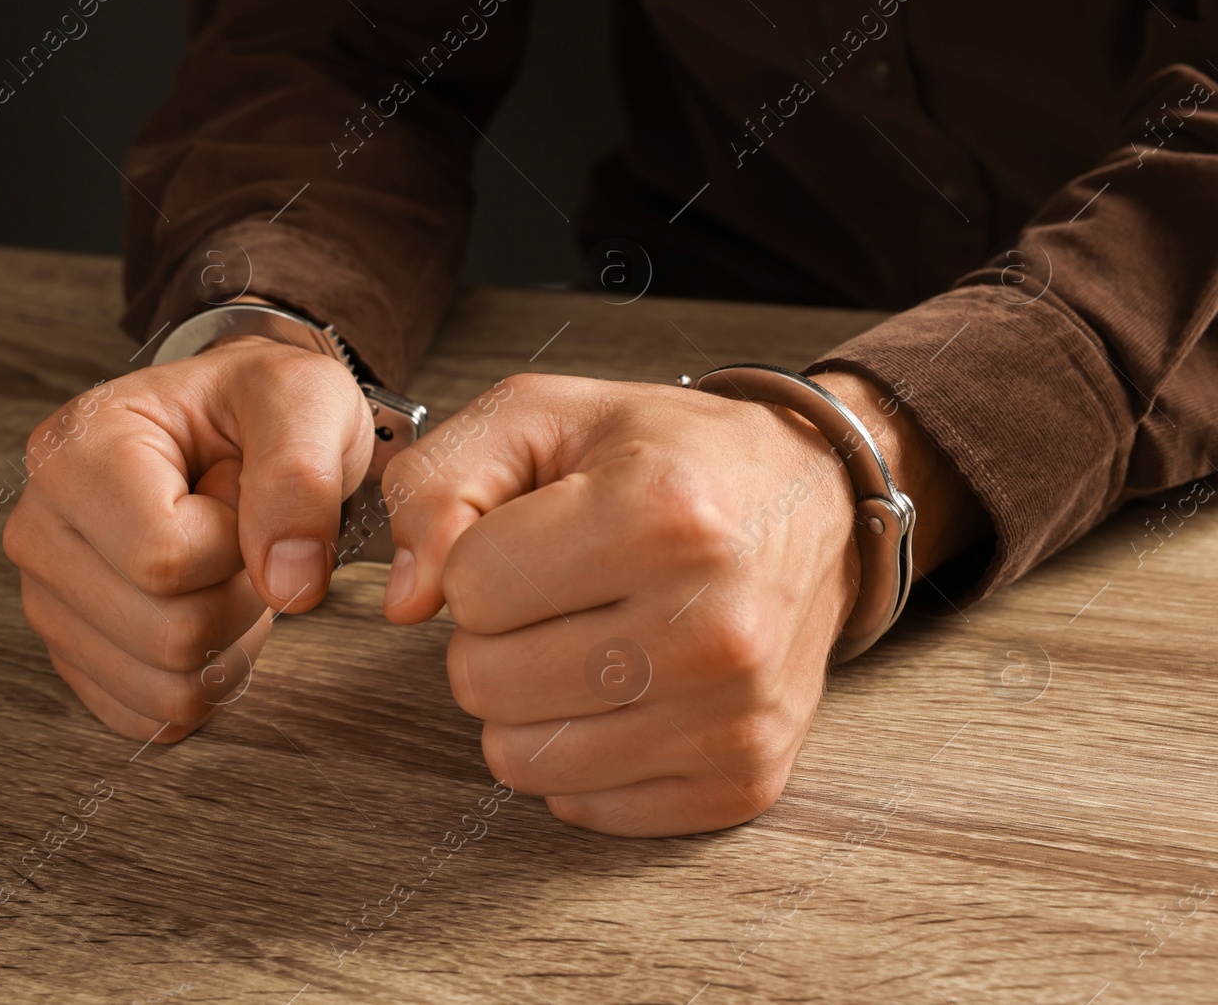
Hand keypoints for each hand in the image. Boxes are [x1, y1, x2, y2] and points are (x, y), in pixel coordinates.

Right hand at [3, 335, 372, 741]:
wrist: (238, 426)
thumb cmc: (260, 406)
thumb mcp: (303, 402)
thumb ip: (301, 479)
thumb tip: (291, 584)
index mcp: (76, 449)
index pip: (163, 559)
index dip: (235, 545)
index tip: (239, 489)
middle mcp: (41, 527)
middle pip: (166, 634)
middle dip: (240, 595)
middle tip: (239, 531)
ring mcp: (48, 598)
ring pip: (166, 687)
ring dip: (229, 639)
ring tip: (224, 564)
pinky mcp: (75, 652)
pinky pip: (156, 715)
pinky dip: (206, 676)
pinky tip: (207, 605)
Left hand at [381, 371, 985, 835]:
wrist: (816, 504)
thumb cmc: (669, 456)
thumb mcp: (543, 416)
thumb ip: (439, 484)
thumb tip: (403, 601)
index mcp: (664, 513)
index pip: (469, 586)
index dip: (476, 559)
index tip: (532, 537)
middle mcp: (712, 623)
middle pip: (484, 681)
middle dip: (491, 634)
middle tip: (554, 593)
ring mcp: (733, 714)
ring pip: (519, 758)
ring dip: (524, 701)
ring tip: (583, 640)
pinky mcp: (743, 780)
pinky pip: (581, 803)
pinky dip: (579, 753)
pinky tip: (623, 691)